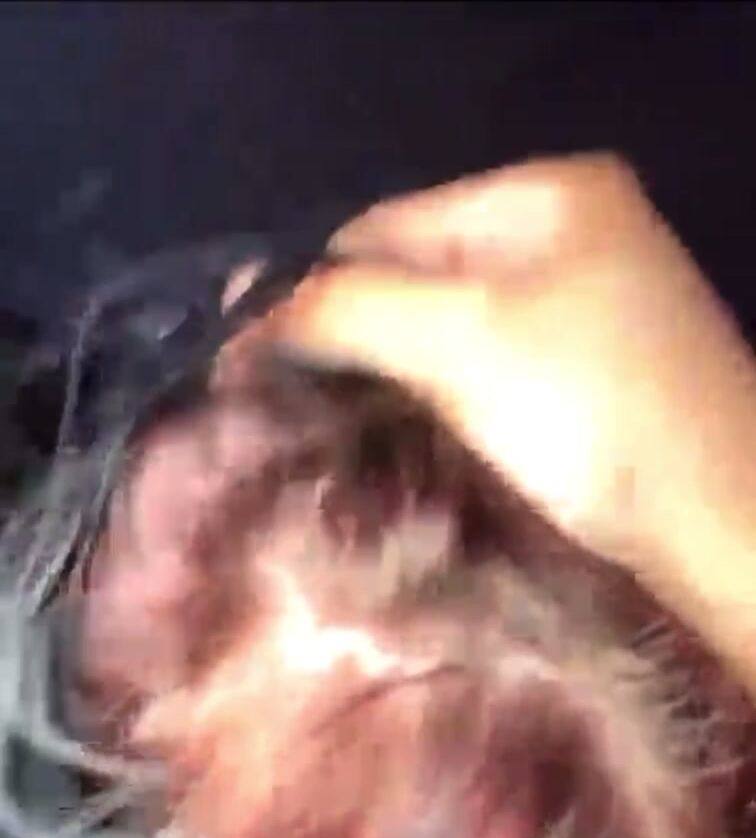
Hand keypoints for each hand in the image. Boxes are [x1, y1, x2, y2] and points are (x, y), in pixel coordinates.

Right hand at [274, 154, 755, 576]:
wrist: (717, 523)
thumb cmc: (590, 412)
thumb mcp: (461, 338)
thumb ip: (349, 307)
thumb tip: (252, 308)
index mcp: (548, 194)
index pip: (389, 223)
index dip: (309, 283)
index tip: (236, 350)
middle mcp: (571, 237)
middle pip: (419, 275)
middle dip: (346, 332)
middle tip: (261, 395)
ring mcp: (587, 313)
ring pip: (450, 331)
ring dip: (384, 374)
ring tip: (308, 423)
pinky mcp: (592, 384)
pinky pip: (488, 375)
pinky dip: (437, 402)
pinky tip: (392, 439)